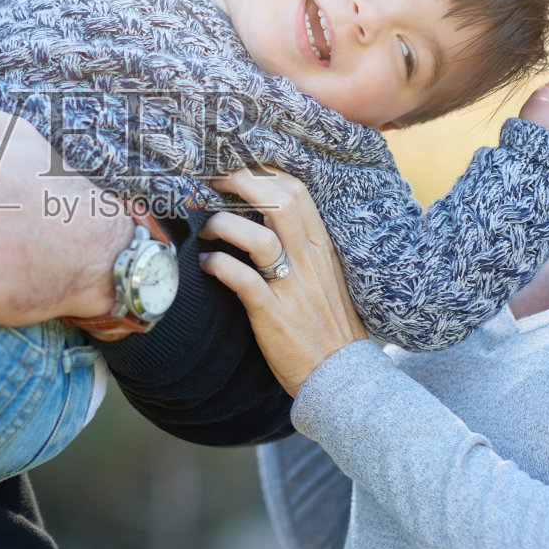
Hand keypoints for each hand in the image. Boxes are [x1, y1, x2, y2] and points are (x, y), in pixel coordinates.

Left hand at [198, 167, 365, 396]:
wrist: (342, 376)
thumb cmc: (328, 326)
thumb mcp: (325, 277)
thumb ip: (301, 247)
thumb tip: (265, 222)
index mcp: (321, 248)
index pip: (296, 192)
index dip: (261, 174)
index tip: (235, 172)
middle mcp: (309, 261)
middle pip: (278, 202)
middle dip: (240, 183)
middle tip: (211, 183)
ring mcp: (292, 287)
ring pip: (259, 238)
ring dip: (225, 225)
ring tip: (206, 229)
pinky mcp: (273, 315)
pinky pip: (243, 281)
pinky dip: (219, 266)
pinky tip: (206, 265)